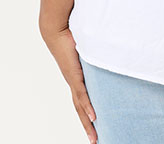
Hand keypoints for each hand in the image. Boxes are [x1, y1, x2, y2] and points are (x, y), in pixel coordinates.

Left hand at [41, 25, 97, 143]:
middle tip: (95, 141)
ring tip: (94, 137)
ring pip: (81, 107)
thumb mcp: (86, 48)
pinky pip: (83, 94)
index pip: (82, 101)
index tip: (95, 125)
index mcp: (76, 78)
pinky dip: (88, 106)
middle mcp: (74, 82)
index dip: (87, 114)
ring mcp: (74, 80)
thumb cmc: (71, 35)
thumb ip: (95, 52)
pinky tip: (94, 117)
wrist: (56, 30)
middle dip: (88, 126)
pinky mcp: (74, 74)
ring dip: (87, 123)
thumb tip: (107, 47)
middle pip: (81, 110)